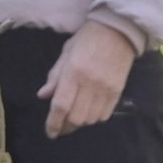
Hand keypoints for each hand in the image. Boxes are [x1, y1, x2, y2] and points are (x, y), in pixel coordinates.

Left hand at [37, 20, 135, 138]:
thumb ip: (55, 76)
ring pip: (90, 119)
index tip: (50, 132)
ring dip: (80, 123)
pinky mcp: (118, 91)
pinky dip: (95, 118)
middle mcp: (90, 83)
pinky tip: (90, 112)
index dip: (53, 123)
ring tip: (75, 118)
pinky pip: (105, 114)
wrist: (119, 30)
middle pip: (76, 118)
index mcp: (74, 71)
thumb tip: (43, 96)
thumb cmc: (88, 38)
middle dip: (66, 127)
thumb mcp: (66, 52)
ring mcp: (106, 88)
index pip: (61, 105)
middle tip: (61, 126)